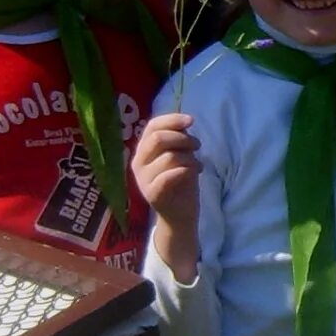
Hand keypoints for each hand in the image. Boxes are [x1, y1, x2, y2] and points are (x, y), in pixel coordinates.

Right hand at [133, 112, 200, 266]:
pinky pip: (170, 175)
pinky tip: (196, 173)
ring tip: (197, 165)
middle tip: (197, 146)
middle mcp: (138, 163)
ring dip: (190, 158)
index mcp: (143, 151)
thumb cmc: (180, 182)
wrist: (180, 215)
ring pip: (169, 156)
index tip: (191, 121)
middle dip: (183, 138)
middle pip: (158, 138)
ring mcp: (142, 179)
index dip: (172, 120)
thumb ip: (177, 139)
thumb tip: (185, 121)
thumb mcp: (180, 155)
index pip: (152, 126)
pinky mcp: (152, 194)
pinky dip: (187, 170)